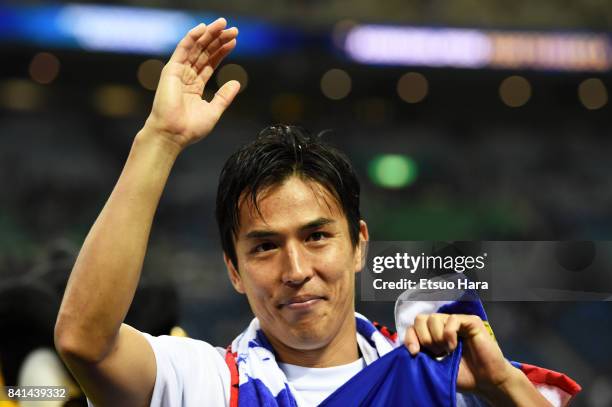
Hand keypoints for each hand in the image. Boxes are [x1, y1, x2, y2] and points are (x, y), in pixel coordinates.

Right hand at [144, 18, 239, 149]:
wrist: (173, 134)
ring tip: (222, 24)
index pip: (210, 63)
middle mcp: (186, 77)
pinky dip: (192, 37)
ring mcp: (178, 73)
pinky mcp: (171, 70)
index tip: (234, 41)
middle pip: (204, 53)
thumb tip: (236, 83)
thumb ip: (224, 96)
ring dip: (208, 34)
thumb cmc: (190, 128)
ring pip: (195, 48)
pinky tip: (203, 28)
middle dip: (218, 40)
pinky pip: (182, 49)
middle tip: (233, 29)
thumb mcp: (214, 111)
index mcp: (195, 86)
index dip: (221, 51)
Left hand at [404, 314, 514, 395]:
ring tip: (446, 351)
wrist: (485, 382)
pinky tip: (453, 346)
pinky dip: (448, 334)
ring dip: (436, 337)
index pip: (414, 326)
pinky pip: (452, 319)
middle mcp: (443, 325)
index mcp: (433, 335)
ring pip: (433, 318)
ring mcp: (457, 322)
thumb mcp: (435, 365)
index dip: (411, 338)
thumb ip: (422, 353)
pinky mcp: (470, 322)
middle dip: (424, 338)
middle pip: (421, 319)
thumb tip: (409, 346)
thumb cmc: (462, 375)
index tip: (414, 352)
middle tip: (436, 353)